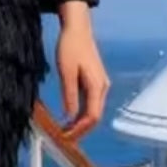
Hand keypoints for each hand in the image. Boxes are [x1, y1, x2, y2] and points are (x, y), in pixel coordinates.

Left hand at [56, 3, 109, 139]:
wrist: (77, 28)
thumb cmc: (71, 46)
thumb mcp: (66, 72)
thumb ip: (69, 95)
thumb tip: (70, 116)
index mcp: (97, 86)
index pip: (92, 116)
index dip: (79, 130)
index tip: (66, 137)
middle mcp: (102, 87)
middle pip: (94, 117)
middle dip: (80, 130)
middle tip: (64, 139)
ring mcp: (100, 85)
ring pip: (92, 111)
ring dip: (80, 123)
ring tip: (65, 131)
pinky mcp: (94, 82)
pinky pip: (90, 103)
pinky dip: (80, 113)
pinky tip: (69, 118)